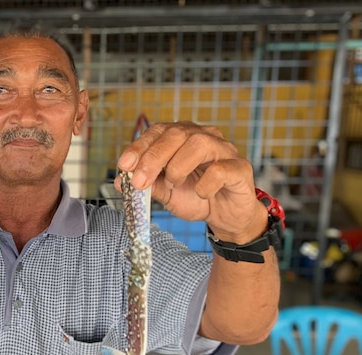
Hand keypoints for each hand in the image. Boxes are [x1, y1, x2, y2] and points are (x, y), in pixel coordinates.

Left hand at [117, 122, 265, 243]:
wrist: (225, 216)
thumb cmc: (196, 198)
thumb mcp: (166, 192)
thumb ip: (148, 184)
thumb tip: (121, 180)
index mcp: (183, 138)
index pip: (159, 131)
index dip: (140, 146)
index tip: (124, 165)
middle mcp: (204, 137)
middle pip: (176, 133)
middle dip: (153, 158)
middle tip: (140, 181)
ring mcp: (224, 150)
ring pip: (198, 143)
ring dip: (178, 167)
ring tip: (175, 184)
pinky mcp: (240, 168)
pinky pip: (220, 170)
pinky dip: (205, 185)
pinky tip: (201, 194)